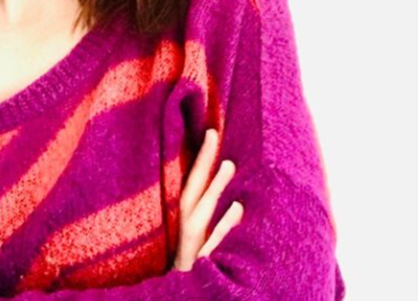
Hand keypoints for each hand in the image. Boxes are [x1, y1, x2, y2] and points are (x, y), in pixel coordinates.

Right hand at [172, 128, 244, 271]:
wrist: (183, 300)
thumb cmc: (195, 270)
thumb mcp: (198, 244)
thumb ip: (208, 215)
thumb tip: (228, 186)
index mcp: (180, 225)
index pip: (189, 187)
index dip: (199, 160)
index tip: (211, 133)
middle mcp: (181, 234)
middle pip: (190, 193)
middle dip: (200, 164)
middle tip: (213, 134)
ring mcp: (189, 250)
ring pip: (199, 215)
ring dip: (212, 189)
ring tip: (228, 165)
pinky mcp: (199, 268)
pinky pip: (212, 244)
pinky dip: (223, 226)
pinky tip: (237, 208)